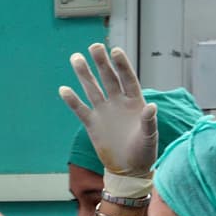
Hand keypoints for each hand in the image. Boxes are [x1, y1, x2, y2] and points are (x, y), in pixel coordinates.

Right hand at [58, 44, 156, 192]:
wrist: (129, 169)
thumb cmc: (144, 152)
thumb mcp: (149, 138)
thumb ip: (149, 122)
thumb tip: (151, 107)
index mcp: (135, 101)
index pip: (127, 78)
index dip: (122, 65)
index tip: (115, 51)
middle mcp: (118, 102)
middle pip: (108, 78)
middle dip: (101, 63)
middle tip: (94, 46)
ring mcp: (104, 111)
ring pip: (92, 89)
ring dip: (84, 74)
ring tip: (75, 58)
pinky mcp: (92, 124)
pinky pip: (80, 110)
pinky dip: (72, 101)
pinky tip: (63, 89)